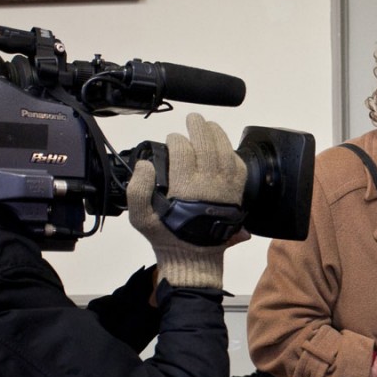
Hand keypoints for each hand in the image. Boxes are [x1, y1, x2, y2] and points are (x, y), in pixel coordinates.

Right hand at [128, 113, 246, 288]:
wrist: (195, 258)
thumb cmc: (166, 236)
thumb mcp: (141, 218)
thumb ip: (137, 190)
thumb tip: (146, 165)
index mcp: (185, 189)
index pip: (184, 152)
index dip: (177, 140)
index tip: (172, 139)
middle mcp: (209, 186)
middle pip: (208, 146)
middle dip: (200, 128)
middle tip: (193, 118)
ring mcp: (226, 190)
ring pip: (226, 154)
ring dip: (218, 136)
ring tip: (209, 125)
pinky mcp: (236, 196)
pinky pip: (239, 170)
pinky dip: (232, 155)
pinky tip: (224, 148)